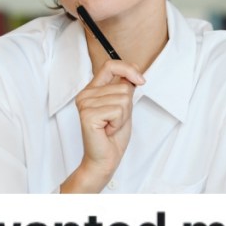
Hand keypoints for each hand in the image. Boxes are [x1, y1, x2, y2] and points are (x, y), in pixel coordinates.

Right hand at [61, 60, 144, 192]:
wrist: (104, 159)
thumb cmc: (112, 136)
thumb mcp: (123, 107)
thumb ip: (124, 88)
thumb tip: (134, 72)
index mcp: (91, 90)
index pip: (110, 66)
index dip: (128, 69)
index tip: (140, 80)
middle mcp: (85, 95)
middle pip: (122, 87)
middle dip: (127, 107)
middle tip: (115, 121)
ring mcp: (85, 104)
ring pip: (122, 99)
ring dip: (123, 116)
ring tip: (111, 126)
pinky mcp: (88, 115)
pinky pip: (117, 110)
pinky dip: (119, 122)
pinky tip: (108, 130)